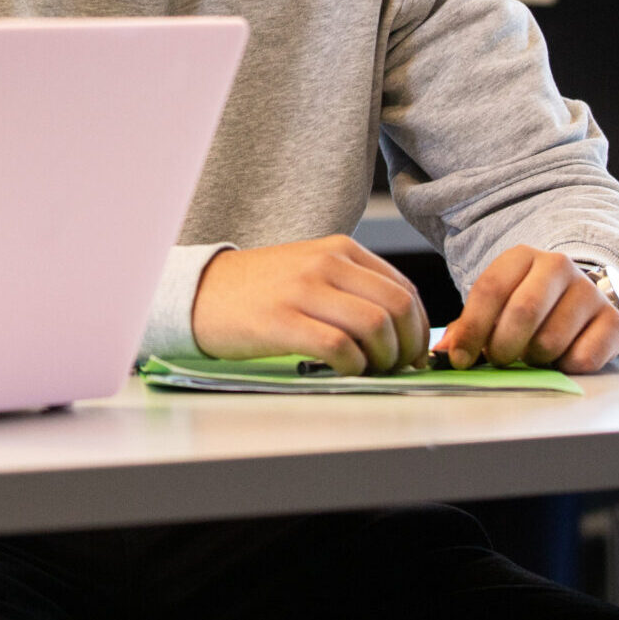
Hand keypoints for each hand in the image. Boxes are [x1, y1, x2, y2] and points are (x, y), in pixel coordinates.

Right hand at [190, 235, 429, 375]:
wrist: (200, 292)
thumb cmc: (260, 290)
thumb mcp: (311, 271)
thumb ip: (353, 289)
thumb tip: (400, 330)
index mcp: (339, 249)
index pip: (403, 289)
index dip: (418, 328)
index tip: (412, 354)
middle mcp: (326, 263)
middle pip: (397, 307)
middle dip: (407, 347)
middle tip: (396, 367)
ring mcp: (303, 290)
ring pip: (374, 326)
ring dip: (383, 359)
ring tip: (369, 370)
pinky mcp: (281, 320)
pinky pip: (338, 347)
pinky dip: (352, 367)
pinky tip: (342, 370)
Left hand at [439, 246, 618, 373]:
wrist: (579, 298)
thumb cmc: (526, 303)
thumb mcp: (495, 304)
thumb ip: (468, 326)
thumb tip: (444, 352)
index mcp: (522, 256)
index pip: (490, 289)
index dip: (471, 328)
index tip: (460, 358)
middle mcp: (558, 266)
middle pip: (523, 312)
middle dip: (502, 346)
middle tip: (497, 359)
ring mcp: (589, 292)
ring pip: (551, 340)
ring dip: (533, 358)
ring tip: (530, 353)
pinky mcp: (614, 321)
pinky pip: (584, 358)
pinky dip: (564, 367)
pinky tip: (559, 358)